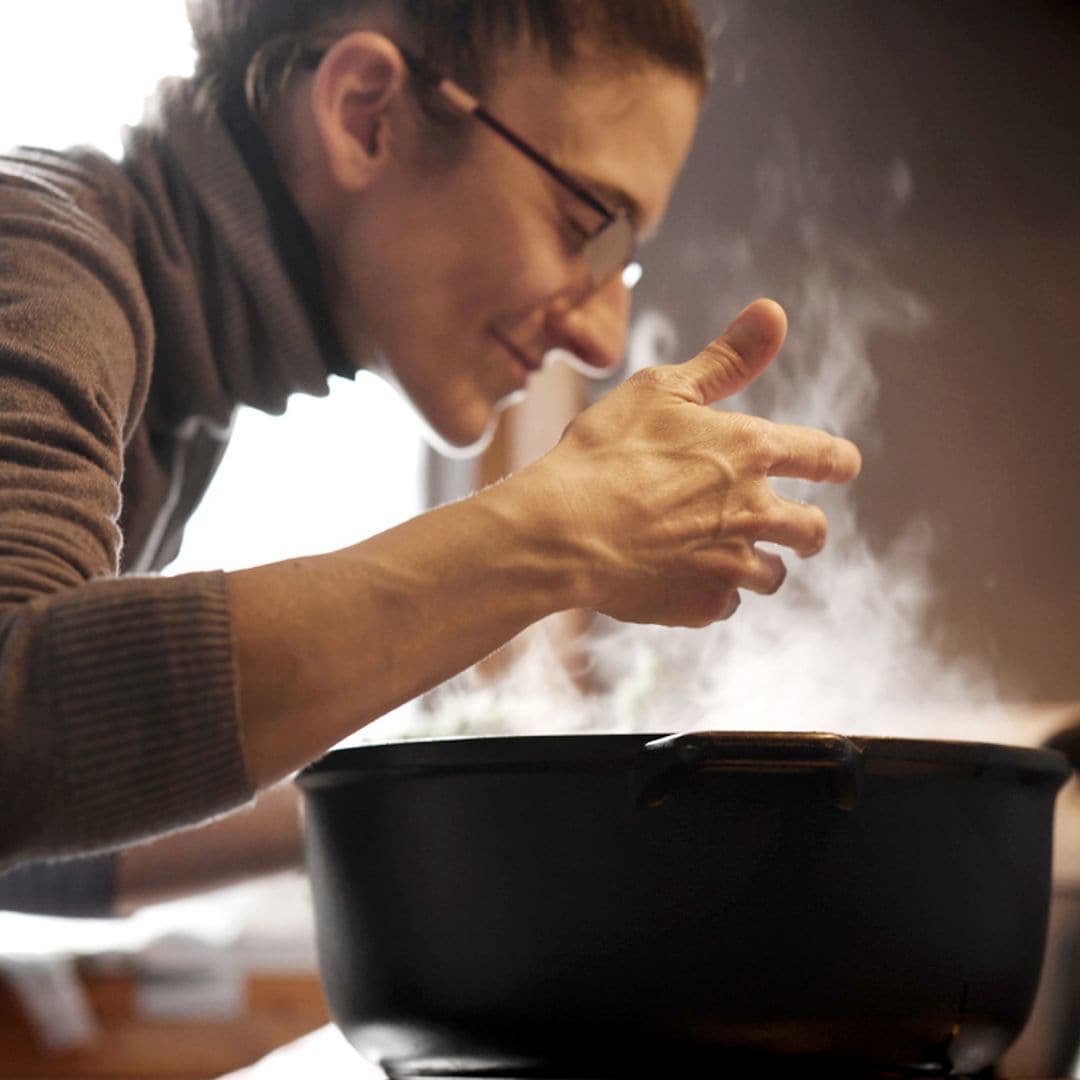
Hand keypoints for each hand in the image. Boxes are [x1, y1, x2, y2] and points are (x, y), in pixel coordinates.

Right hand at [525, 298, 861, 626]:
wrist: (562, 530)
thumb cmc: (605, 451)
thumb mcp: (662, 388)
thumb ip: (726, 358)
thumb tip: (775, 311)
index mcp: (753, 451)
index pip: (826, 457)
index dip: (838, 461)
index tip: (840, 467)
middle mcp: (756, 512)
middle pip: (812, 531)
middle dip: (807, 530)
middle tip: (795, 531)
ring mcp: (732, 564)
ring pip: (772, 576)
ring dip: (760, 566)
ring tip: (733, 560)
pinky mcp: (703, 605)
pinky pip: (726, 604)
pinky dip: (712, 594)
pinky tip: (684, 581)